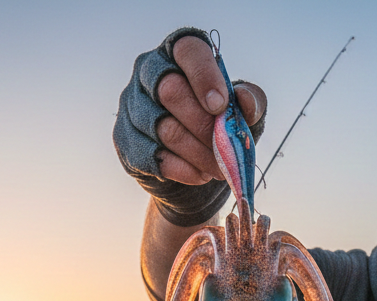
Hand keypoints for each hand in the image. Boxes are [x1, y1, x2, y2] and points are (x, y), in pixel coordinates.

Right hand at [113, 28, 266, 225]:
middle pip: (170, 91)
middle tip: (225, 148)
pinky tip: (201, 175)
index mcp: (180, 54)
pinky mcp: (125, 138)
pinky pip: (153, 156)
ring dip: (197, 153)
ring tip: (218, 167)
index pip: (188, 50)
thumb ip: (251, 101)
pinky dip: (183, 170)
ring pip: (163, 128)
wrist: (197, 169)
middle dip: (203, 125)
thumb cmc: (220, 129)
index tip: (220, 106)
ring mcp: (132, 104)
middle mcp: (149, 71)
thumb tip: (244, 100)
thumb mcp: (244, 113)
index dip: (204, 76)